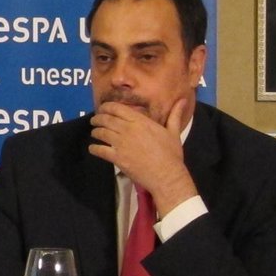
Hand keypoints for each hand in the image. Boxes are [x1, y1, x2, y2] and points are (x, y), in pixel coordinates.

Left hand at [88, 98, 197, 213]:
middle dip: (97, 119)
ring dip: (95, 132)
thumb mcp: (173, 132)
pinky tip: (93, 148)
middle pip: (105, 119)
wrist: (167, 175)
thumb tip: (182, 100)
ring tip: (94, 132)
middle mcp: (127, 129)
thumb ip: (174, 115)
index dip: (106, 107)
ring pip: (101, 133)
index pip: (117, 108)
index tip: (103, 109)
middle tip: (94, 120)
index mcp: (140, 121)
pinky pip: (100, 150)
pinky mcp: (117, 157)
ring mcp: (120, 143)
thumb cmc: (171, 154)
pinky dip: (94, 148)